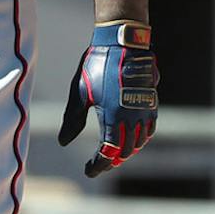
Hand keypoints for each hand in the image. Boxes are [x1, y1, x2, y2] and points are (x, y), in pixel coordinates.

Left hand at [57, 21, 158, 177]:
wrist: (123, 42)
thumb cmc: (98, 65)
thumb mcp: (80, 92)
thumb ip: (72, 119)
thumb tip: (63, 141)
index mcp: (113, 117)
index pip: (108, 153)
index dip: (98, 165)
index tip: (89, 171)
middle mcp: (132, 117)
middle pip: (125, 151)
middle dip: (112, 161)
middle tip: (100, 164)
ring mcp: (144, 109)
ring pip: (139, 141)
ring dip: (127, 151)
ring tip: (115, 155)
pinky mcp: (151, 101)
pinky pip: (149, 127)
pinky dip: (140, 138)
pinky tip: (132, 137)